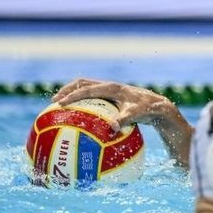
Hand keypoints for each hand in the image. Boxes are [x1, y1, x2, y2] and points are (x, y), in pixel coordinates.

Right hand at [53, 78, 193, 166]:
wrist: (158, 106)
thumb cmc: (147, 110)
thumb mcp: (135, 115)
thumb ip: (123, 120)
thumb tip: (111, 128)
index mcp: (112, 88)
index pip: (87, 89)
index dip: (72, 95)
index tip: (59, 104)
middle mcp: (109, 86)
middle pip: (82, 83)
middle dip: (67, 90)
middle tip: (54, 102)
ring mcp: (110, 90)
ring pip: (87, 87)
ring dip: (73, 93)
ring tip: (61, 105)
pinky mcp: (111, 96)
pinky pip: (93, 95)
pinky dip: (83, 101)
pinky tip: (78, 114)